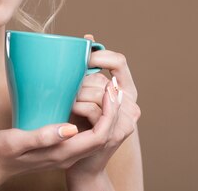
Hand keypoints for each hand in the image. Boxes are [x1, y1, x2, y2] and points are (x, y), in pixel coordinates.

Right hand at [0, 82, 123, 189]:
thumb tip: (71, 128)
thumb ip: (42, 136)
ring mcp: (63, 152)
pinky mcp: (57, 146)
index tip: (110, 91)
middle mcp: (67, 155)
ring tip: (104, 89)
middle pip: (102, 134)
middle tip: (113, 85)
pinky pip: (84, 133)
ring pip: (95, 134)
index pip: (99, 136)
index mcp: (61, 154)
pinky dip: (92, 116)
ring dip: (104, 112)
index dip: (110, 113)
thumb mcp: (16, 141)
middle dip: (112, 110)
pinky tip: (85, 101)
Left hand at [66, 34, 140, 184]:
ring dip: (77, 94)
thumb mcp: (84, 92)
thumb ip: (90, 69)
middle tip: (66, 87)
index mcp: (126, 90)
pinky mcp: (113, 133)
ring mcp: (125, 121)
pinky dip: (77, 106)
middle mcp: (131, 105)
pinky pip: (94, 109)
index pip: (119, 61)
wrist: (76, 159)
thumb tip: (88, 37)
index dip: (100, 56)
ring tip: (66, 99)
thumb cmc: (76, 122)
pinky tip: (69, 108)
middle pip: (103, 79)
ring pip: (98, 93)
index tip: (81, 57)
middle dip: (81, 81)